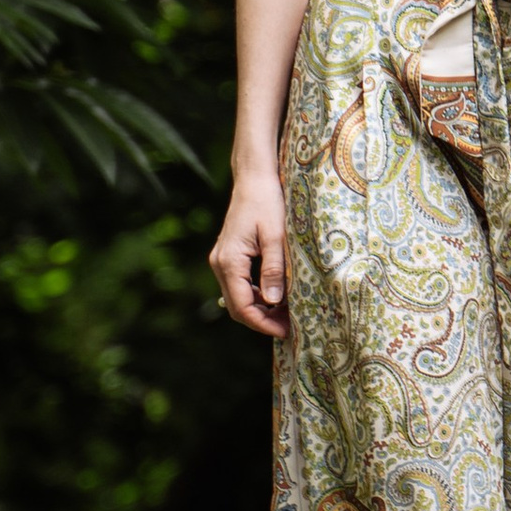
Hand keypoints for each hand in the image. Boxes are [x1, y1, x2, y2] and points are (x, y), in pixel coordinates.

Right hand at [210, 168, 288, 336]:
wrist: (254, 179)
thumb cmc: (267, 202)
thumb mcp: (276, 236)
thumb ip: (274, 270)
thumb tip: (273, 302)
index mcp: (229, 261)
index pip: (242, 306)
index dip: (263, 324)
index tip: (286, 331)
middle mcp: (220, 263)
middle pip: (237, 307)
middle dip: (262, 321)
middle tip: (290, 327)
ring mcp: (222, 260)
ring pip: (238, 298)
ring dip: (261, 310)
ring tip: (288, 314)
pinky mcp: (229, 257)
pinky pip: (239, 285)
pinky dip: (257, 296)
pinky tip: (278, 296)